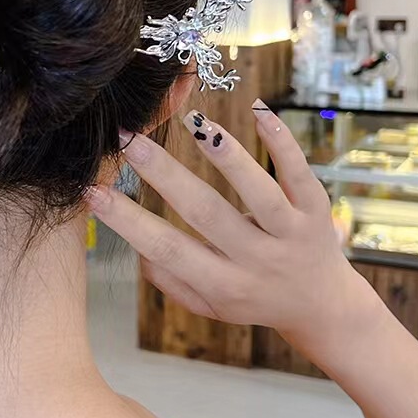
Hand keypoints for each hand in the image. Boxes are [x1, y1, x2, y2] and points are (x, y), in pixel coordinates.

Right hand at [87, 101, 376, 339]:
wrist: (324, 307)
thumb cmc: (252, 300)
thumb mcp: (208, 306)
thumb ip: (170, 280)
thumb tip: (135, 245)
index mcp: (223, 284)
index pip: (168, 249)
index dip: (128, 221)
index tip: (93, 191)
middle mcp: (256, 261)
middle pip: (206, 213)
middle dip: (163, 174)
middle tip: (128, 140)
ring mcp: (291, 235)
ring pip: (257, 192)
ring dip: (225, 155)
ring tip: (193, 122)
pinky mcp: (317, 213)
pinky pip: (299, 174)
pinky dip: (281, 142)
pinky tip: (259, 110)